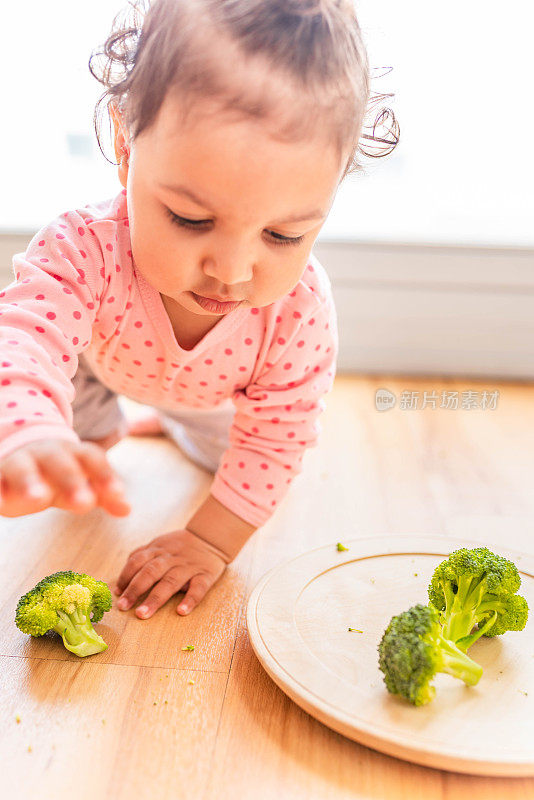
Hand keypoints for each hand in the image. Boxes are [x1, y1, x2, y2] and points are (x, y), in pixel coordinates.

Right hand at [0, 438, 130, 517]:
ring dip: (30, 481)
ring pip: (23, 468)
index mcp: (72, 453)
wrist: (17, 449)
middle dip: (72, 480)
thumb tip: (126, 509)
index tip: (117, 494)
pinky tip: (1, 504)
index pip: (92, 459)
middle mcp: (45, 453)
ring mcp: (18, 462)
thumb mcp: (79, 482)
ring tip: (37, 498)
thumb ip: (102, 494)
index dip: (105, 475)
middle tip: (84, 503)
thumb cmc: (55, 472)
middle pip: (60, 462)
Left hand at [114, 529, 227, 617]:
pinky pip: (198, 587)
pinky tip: (181, 611)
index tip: (117, 593)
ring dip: (155, 598)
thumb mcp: (160, 544)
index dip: (126, 576)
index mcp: (158, 550)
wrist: (210, 537)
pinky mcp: (205, 575)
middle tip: (124, 607)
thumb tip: (122, 578)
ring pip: (171, 581)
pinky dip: (190, 599)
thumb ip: (141, 555)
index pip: (138, 561)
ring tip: (143, 614)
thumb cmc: (180, 545)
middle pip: (151, 572)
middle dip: (135, 589)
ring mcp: (188, 566)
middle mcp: (171, 558)